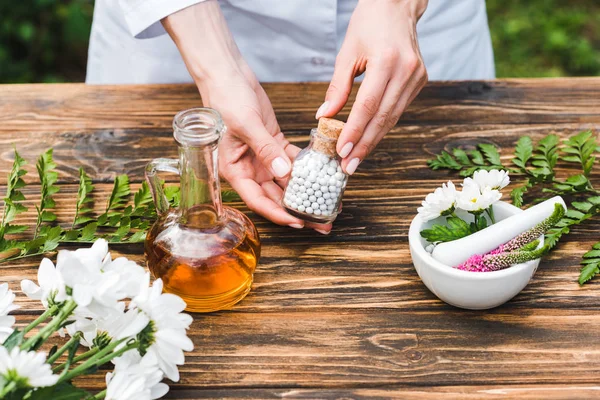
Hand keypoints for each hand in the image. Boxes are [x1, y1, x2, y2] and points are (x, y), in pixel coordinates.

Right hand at [163, 1, 331, 232]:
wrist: (229, 75)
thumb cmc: (226, 99)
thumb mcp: (246, 125)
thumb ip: (265, 150)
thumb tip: (284, 174)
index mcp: (235, 170)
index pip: (258, 199)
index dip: (278, 213)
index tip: (298, 222)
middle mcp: (249, 169)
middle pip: (275, 196)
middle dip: (298, 209)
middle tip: (322, 222)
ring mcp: (263, 158)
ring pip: (287, 182)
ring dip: (306, 192)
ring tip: (327, 203)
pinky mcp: (274, 145)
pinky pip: (293, 161)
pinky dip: (307, 167)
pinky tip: (324, 174)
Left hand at [316, 0, 428, 174]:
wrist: (397, 6)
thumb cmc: (368, 23)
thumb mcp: (347, 52)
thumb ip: (338, 86)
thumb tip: (325, 116)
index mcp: (387, 60)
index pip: (368, 105)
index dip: (355, 131)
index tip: (342, 152)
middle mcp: (406, 71)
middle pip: (383, 117)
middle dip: (364, 145)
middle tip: (348, 166)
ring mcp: (417, 77)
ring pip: (392, 117)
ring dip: (373, 140)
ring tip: (356, 159)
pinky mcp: (420, 80)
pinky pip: (398, 109)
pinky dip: (383, 125)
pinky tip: (369, 139)